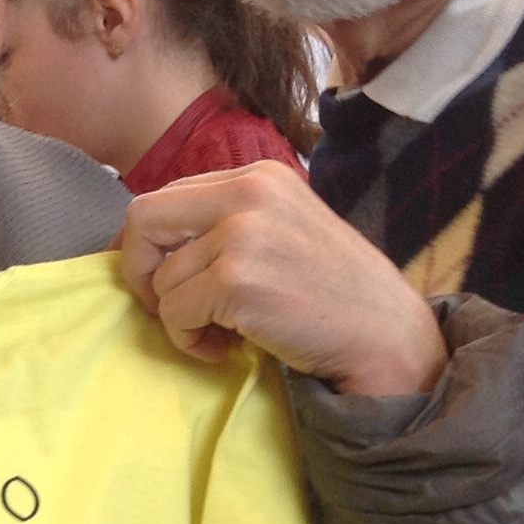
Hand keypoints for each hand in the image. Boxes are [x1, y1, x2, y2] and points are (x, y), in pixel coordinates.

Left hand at [119, 161, 446, 395]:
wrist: (385, 334)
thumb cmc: (331, 291)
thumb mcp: (282, 228)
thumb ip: (225, 222)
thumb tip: (148, 240)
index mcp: (259, 175)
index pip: (168, 196)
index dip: (148, 242)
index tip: (156, 276)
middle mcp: (249, 192)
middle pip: (143, 219)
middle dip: (139, 268)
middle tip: (167, 305)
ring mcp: (242, 234)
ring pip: (159, 278)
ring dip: (178, 317)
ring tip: (221, 331)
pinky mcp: (236, 280)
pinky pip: (174, 313)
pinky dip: (188, 340)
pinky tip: (225, 348)